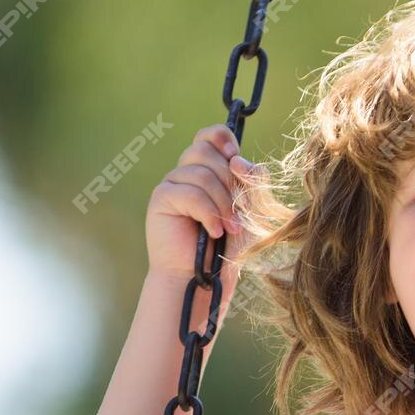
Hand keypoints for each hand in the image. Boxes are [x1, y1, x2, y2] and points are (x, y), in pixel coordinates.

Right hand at [146, 124, 266, 283]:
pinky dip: (208, 213)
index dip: (222, 138)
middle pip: (205, 149)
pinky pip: (190, 193)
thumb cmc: (227, 248)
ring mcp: (172, 184)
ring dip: (222, 202)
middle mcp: (186, 173)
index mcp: (207, 169)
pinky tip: (214, 232)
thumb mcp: (251, 211)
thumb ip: (253, 182)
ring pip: (200, 172)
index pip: (209, 135)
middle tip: (238, 211)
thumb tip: (238, 160)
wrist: (205, 279)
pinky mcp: (161, 199)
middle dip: (229, 180)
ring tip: (229, 228)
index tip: (236, 158)